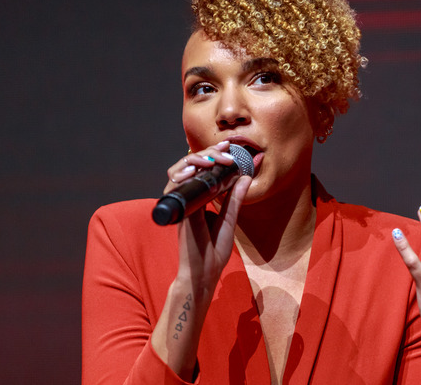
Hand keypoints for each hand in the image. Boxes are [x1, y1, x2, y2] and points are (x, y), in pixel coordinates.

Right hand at [152, 141, 250, 376]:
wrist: (203, 274)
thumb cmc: (213, 251)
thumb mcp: (229, 219)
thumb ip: (235, 198)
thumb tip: (245, 176)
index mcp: (199, 198)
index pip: (203, 169)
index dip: (213, 153)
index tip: (230, 145)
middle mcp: (187, 198)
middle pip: (189, 165)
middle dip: (206, 152)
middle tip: (225, 148)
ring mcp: (180, 205)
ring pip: (177, 171)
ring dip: (195, 160)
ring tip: (212, 158)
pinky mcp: (177, 213)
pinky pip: (175, 188)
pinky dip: (183, 176)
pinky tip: (196, 169)